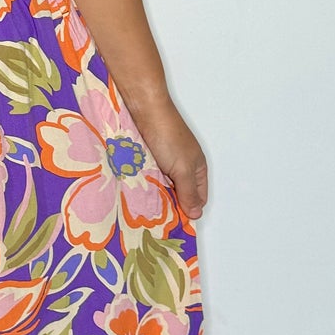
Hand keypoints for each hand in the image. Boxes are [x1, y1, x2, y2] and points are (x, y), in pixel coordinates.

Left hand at [124, 92, 207, 222]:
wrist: (145, 109)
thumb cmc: (168, 136)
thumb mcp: (182, 169)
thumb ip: (189, 193)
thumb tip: (197, 214)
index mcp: (197, 168)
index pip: (198, 198)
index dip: (189, 211)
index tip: (175, 226)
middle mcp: (183, 165)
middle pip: (179, 193)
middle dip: (170, 205)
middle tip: (157, 221)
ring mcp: (164, 161)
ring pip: (162, 186)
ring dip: (155, 195)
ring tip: (144, 210)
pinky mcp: (148, 156)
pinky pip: (148, 176)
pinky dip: (144, 184)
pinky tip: (136, 192)